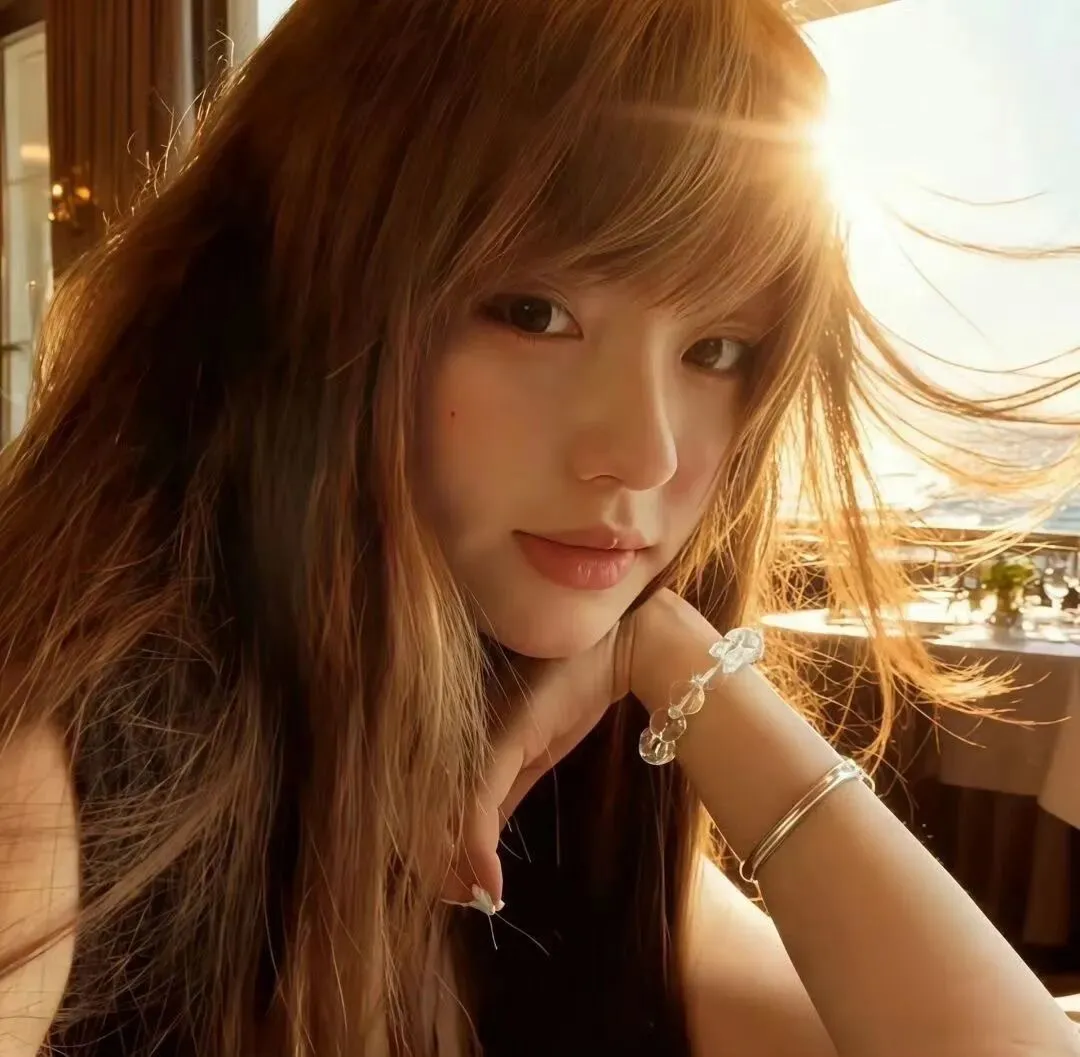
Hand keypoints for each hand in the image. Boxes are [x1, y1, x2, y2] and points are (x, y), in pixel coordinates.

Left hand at [441, 612, 635, 912]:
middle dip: (438, 870)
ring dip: (454, 872)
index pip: (420, 805)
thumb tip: (477, 850)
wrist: (613, 654)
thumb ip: (498, 799)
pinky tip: (492, 886)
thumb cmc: (569, 695)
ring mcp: (471, 738)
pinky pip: (475, 806)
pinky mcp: (497, 741)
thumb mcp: (527, 761)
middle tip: (467, 900)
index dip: (428, 855)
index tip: (455, 891)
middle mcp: (453, 737)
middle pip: (419, 818)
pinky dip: (477, 854)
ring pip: (438, 819)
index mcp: (455, 740)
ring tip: (478, 898)